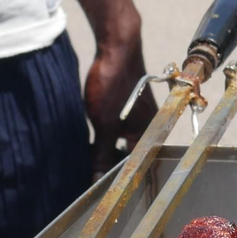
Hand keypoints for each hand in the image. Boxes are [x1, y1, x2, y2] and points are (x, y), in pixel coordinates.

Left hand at [82, 13, 156, 177]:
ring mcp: (135, 119)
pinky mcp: (123, 110)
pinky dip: (102, 139)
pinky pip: (114, 132)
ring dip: (103, 153)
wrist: (117, 47)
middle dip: (109, 168)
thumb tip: (96, 180)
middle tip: (87, 179)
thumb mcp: (105, 124)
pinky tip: (87, 143)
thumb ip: (102, 154)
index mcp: (151, 135)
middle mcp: (148, 129)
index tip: (99, 190)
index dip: (119, 179)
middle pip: (128, 157)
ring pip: (119, 145)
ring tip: (85, 163)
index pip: (136, 166)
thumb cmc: (116, 84)